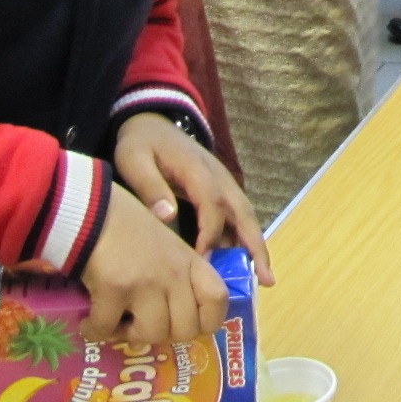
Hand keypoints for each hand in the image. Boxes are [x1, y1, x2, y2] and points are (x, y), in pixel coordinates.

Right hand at [80, 184, 218, 346]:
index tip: (185, 324)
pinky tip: (89, 322)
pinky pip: (108, 328)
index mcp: (190, 261)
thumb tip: (175, 312)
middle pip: (186, 329)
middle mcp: (174, 273)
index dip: (207, 321)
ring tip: (117, 322)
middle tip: (143, 325)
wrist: (90, 209)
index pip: (218, 300)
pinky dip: (95, 330)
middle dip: (162, 335)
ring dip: (130, 335)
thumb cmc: (127, 225)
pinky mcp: (115, 288)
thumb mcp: (166, 245)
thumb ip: (177, 272)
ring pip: (151, 334)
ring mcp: (147, 282)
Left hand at [113, 112, 272, 285]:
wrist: (152, 123)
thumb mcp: (134, 160)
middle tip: (265, 278)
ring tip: (264, 278)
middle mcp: (219, 178)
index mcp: (197, 171)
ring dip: (256, 245)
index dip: (210, 235)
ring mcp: (224, 183)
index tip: (202, 262)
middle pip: (244, 212)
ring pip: (246, 216)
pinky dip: (245, 239)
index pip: (212, 206)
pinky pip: (237, 216)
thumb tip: (168, 216)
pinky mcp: (221, 190)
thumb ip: (150, 187)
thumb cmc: (141, 145)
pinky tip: (244, 264)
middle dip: (255, 245)